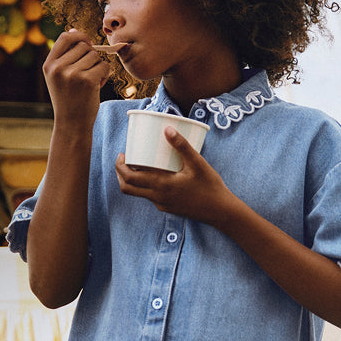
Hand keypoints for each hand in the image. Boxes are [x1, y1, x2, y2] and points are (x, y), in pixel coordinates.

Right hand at [43, 29, 125, 130]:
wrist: (71, 123)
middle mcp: (58, 68)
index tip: (87, 44)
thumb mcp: (59, 76)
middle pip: (84, 46)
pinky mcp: (87, 80)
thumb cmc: (68, 98)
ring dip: (98, 66)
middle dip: (90, 56)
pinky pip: (104, 66)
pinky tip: (96, 86)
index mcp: (49, 65)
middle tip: (87, 72)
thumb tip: (74, 30)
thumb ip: (65, 54)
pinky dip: (104, 75)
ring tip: (90, 81)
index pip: (65, 37)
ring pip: (95, 56)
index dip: (79, 36)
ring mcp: (72, 74)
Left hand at [115, 126, 233, 224]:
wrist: (220, 212)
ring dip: (131, 180)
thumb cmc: (210, 186)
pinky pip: (149, 196)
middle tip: (124, 159)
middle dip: (121, 173)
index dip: (120, 167)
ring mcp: (161, 204)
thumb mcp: (197, 163)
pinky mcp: (166, 208)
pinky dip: (145, 185)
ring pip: (137, 193)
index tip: (122, 154)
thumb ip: (182, 146)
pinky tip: (154, 175)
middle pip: (127, 187)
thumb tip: (167, 128)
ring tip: (137, 164)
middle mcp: (157, 197)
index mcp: (161, 185)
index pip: (129, 178)